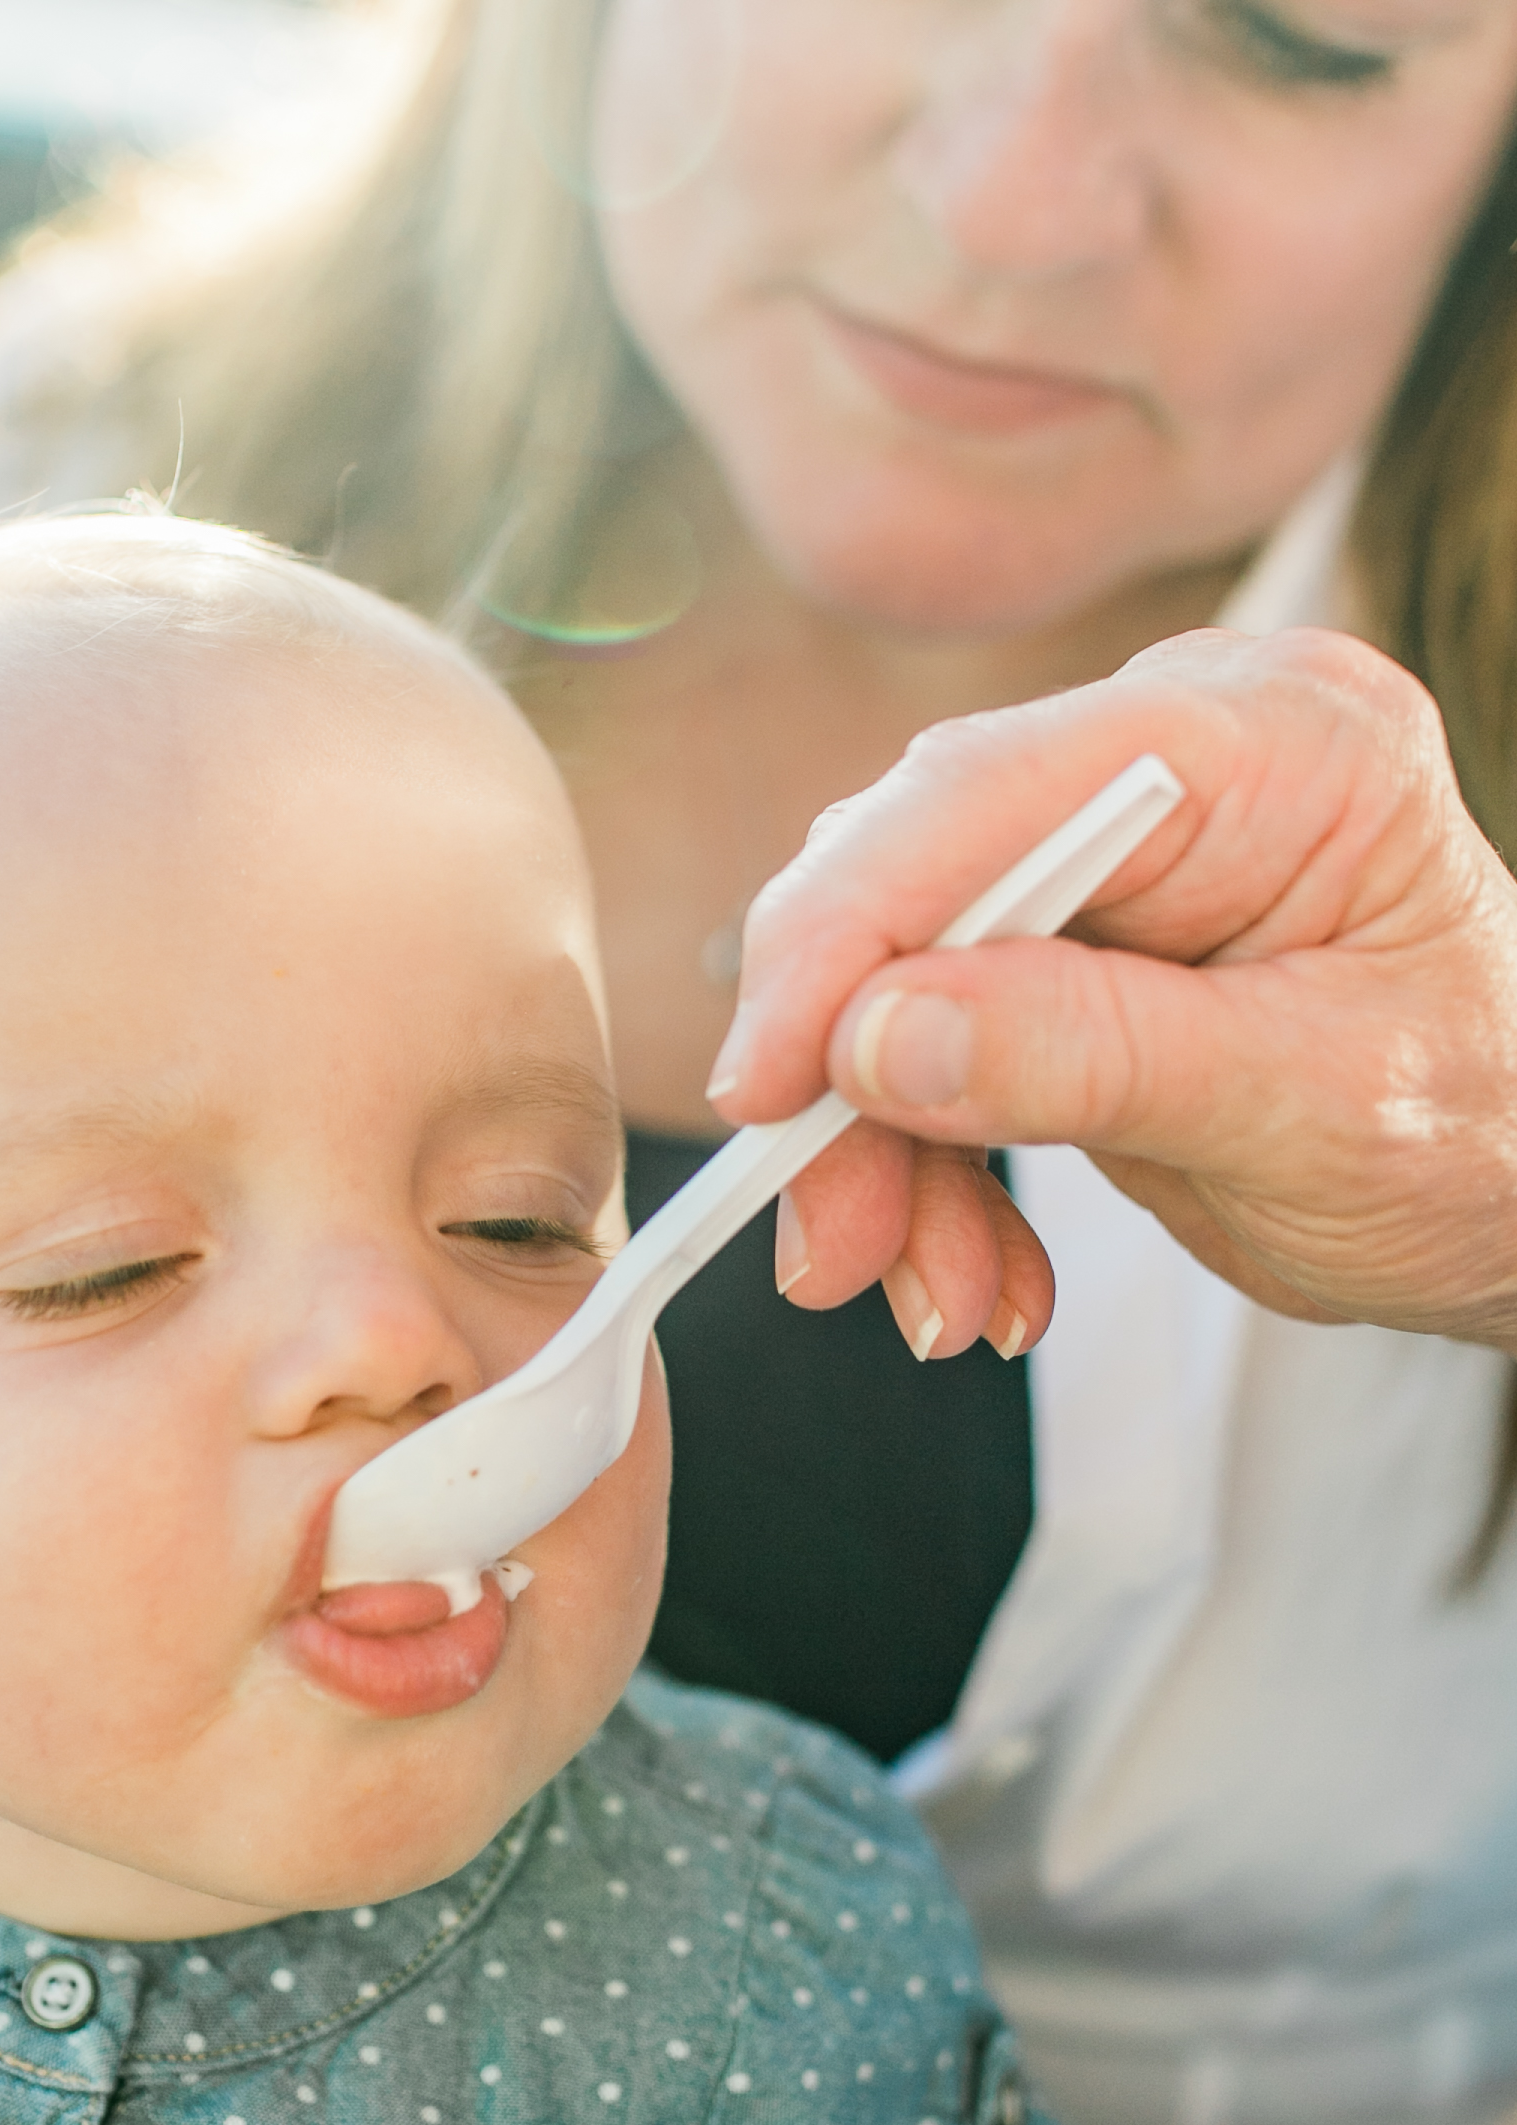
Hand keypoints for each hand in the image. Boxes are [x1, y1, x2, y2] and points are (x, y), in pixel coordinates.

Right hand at [709, 626, 1516, 1359]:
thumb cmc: (1488, 1141)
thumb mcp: (1307, 1110)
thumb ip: (1094, 1058)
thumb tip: (880, 1038)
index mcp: (1275, 740)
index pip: (991, 792)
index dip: (850, 938)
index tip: (766, 1088)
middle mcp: (1178, 764)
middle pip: (917, 887)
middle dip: (853, 1083)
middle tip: (833, 1244)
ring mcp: (1118, 859)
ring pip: (900, 987)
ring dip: (887, 1161)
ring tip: (935, 1299)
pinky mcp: (1071, 954)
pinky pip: (936, 1054)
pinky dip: (934, 1180)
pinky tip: (985, 1277)